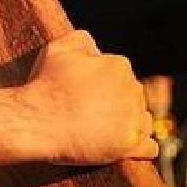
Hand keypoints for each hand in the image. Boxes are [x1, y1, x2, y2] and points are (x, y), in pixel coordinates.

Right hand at [24, 30, 157, 164]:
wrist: (37, 121)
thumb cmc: (45, 85)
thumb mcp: (57, 49)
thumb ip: (82, 40)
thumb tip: (96, 48)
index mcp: (119, 66)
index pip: (119, 74)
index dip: (100, 84)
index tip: (84, 93)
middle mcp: (133, 91)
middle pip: (132, 96)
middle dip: (115, 103)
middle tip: (89, 112)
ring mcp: (134, 120)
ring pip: (143, 120)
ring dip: (129, 124)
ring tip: (102, 129)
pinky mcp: (131, 145)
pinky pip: (150, 147)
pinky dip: (138, 146)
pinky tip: (119, 144)